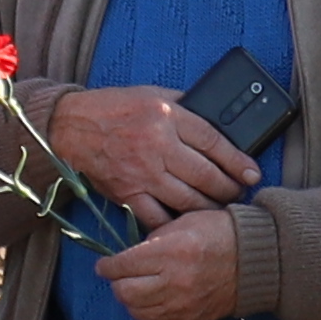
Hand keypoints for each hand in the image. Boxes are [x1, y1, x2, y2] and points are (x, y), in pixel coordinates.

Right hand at [49, 84, 260, 224]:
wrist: (69, 127)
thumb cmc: (112, 109)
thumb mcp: (152, 95)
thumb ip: (185, 108)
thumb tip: (218, 123)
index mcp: (166, 115)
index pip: (213, 141)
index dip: (237, 160)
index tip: (251, 173)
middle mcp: (157, 144)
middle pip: (206, 175)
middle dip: (229, 189)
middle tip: (238, 194)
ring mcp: (142, 172)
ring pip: (188, 200)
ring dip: (209, 208)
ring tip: (219, 208)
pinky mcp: (127, 194)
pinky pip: (158, 218)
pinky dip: (175, 224)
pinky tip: (186, 223)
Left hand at [99, 211, 242, 319]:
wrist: (255, 260)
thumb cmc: (218, 233)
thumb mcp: (182, 222)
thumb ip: (153, 240)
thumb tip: (129, 256)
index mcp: (171, 252)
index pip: (123, 265)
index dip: (108, 266)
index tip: (104, 265)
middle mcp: (174, 281)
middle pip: (125, 292)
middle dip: (117, 283)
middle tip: (119, 276)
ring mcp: (182, 304)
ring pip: (137, 311)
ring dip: (130, 300)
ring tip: (135, 289)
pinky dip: (147, 316)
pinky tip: (151, 304)